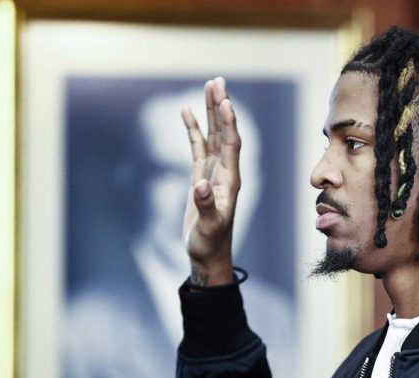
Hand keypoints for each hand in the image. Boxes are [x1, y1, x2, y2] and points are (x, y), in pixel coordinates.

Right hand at [181, 77, 240, 285]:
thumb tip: (198, 185)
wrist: (208, 254)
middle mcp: (225, 171)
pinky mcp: (201, 176)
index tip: (225, 101)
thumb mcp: (207, 227)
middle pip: (225, 132)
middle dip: (221, 106)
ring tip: (208, 86)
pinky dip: (194, 129)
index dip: (229, 123)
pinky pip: (198, 147)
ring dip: (211, 112)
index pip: (232, 145)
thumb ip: (204, 206)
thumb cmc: (209, 243)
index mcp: (230, 181)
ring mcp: (214, 172)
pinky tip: (186, 112)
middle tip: (217, 81)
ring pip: (214, 135)